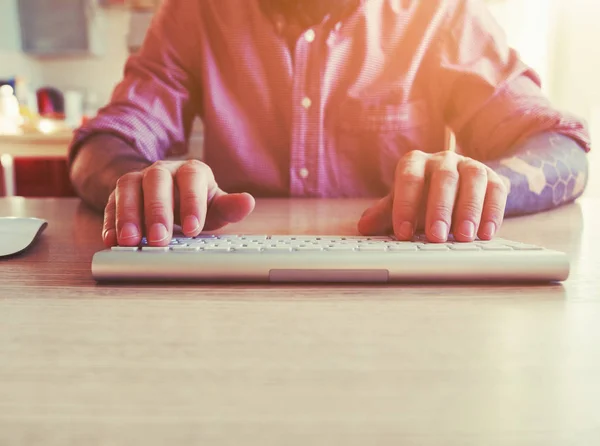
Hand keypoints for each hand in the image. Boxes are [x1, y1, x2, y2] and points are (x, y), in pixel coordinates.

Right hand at [102, 160, 254, 246]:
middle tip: (160, 239)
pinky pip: (110, 203)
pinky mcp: (117, 195)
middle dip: (157, 211)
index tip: (192, 230)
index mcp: (191, 171)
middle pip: (156, 181)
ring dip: (128, 215)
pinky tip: (111, 240)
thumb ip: (230, 207)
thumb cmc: (198, 205)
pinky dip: (109, 222)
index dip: (192, 204)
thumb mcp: (216, 207)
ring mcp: (137, 179)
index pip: (191, 181)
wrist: (171, 198)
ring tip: (131, 242)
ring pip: (128, 188)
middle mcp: (162, 170)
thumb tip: (248, 202)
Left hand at [358, 151, 507, 242]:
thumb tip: (364, 226)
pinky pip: (496, 191)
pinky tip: (485, 234)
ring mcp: (470, 166)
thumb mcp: (400, 204)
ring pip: (473, 181)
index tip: (404, 232)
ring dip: (469, 210)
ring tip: (464, 237)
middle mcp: (444, 160)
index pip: (409, 178)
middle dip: (440, 209)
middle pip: (443, 179)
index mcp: (415, 163)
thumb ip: (384, 213)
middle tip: (436, 237)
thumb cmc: (421, 199)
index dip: (405, 205)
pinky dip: (492, 212)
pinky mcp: (494, 178)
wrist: (454, 188)